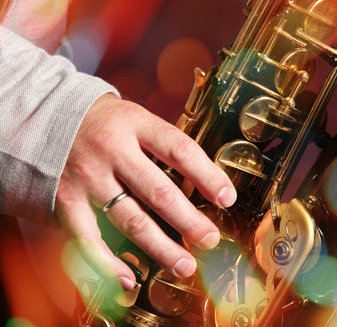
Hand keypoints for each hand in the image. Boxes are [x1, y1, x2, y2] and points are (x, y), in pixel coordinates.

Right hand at [55, 94, 235, 289]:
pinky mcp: (66, 200)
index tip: (227, 198)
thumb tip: (205, 183)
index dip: (208, 176)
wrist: (49, 117)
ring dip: (161, 248)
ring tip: (184, 265)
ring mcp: (88, 176)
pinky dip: (108, 263)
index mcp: (136, 124)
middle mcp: (112, 150)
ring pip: (130, 219)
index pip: (180, 150)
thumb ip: (165, 146)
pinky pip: (88, 238)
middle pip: (158, 191)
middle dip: (189, 221)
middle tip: (209, 240)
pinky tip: (129, 278)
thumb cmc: (106, 124)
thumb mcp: (138, 119)